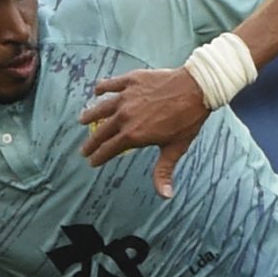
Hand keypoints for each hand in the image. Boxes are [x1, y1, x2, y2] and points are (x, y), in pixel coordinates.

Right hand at [78, 68, 209, 197]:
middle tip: (84, 149)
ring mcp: (127, 97)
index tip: (92, 162)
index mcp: (134, 134)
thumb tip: (165, 196)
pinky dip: (103, 87)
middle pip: (102, 131)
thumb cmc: (187, 120)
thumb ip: (164, 171)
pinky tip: (96, 90)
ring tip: (82, 120)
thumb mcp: (175, 148)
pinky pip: (112, 84)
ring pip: (102, 107)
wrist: (195, 89)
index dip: (99, 157)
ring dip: (91, 115)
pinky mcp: (132, 81)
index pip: (110, 149)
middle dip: (91, 143)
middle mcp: (125, 116)